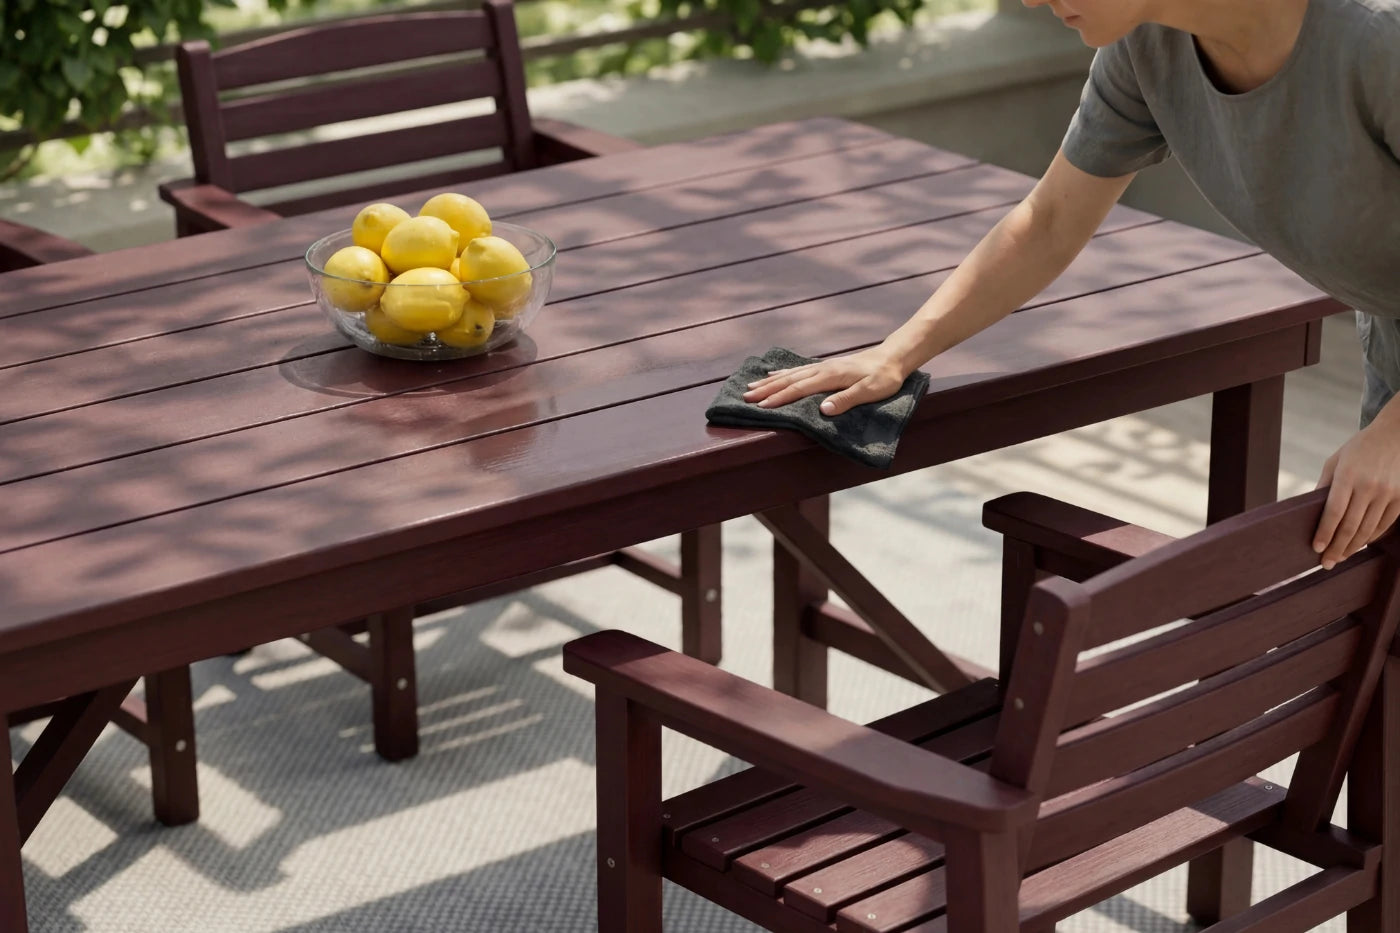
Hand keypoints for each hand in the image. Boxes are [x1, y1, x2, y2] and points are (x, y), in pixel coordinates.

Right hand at [742, 346, 908, 415]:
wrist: (894, 357)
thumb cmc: (885, 377)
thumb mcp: (870, 391)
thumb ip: (847, 400)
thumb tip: (823, 410)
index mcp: (830, 376)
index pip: (799, 389)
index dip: (780, 398)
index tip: (762, 407)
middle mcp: (822, 369)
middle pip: (789, 380)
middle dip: (766, 390)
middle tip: (746, 397)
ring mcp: (822, 367)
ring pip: (790, 374)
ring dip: (770, 382)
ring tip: (751, 387)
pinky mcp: (825, 367)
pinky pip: (798, 370)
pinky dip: (782, 373)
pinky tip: (773, 375)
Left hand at [1313, 422, 1399, 569]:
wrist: (1396, 435)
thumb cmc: (1360, 449)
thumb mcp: (1336, 461)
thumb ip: (1324, 486)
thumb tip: (1311, 511)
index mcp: (1347, 476)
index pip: (1333, 512)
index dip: (1325, 533)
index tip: (1316, 548)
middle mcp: (1368, 486)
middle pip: (1350, 526)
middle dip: (1337, 548)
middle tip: (1326, 563)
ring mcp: (1387, 493)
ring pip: (1368, 529)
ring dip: (1353, 547)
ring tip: (1340, 557)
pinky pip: (1384, 524)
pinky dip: (1371, 537)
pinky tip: (1360, 544)